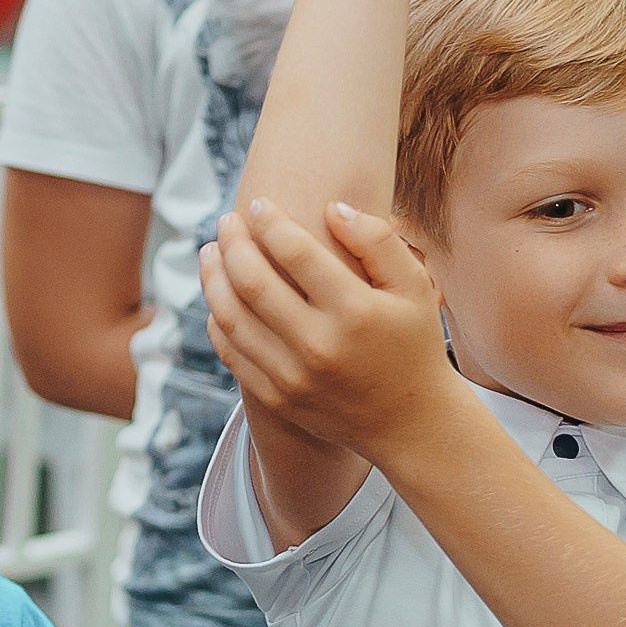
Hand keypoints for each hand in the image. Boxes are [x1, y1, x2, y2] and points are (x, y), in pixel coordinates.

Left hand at [199, 198, 458, 459]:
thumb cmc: (413, 343)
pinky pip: (232, 353)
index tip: (259, 204)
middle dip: (232, 243)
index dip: (270, 223)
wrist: (410, 423)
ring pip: (232, 317)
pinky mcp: (278, 399)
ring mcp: (294, 377)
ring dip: (213, 278)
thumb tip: (331, 207)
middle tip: (226, 221)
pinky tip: (218, 296)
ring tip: (210, 252)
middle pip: (253, 282)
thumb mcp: (414, 286)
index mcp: (356, 312)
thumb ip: (377, 241)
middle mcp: (320, 346)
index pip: (296, 254)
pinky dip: (217, 320)